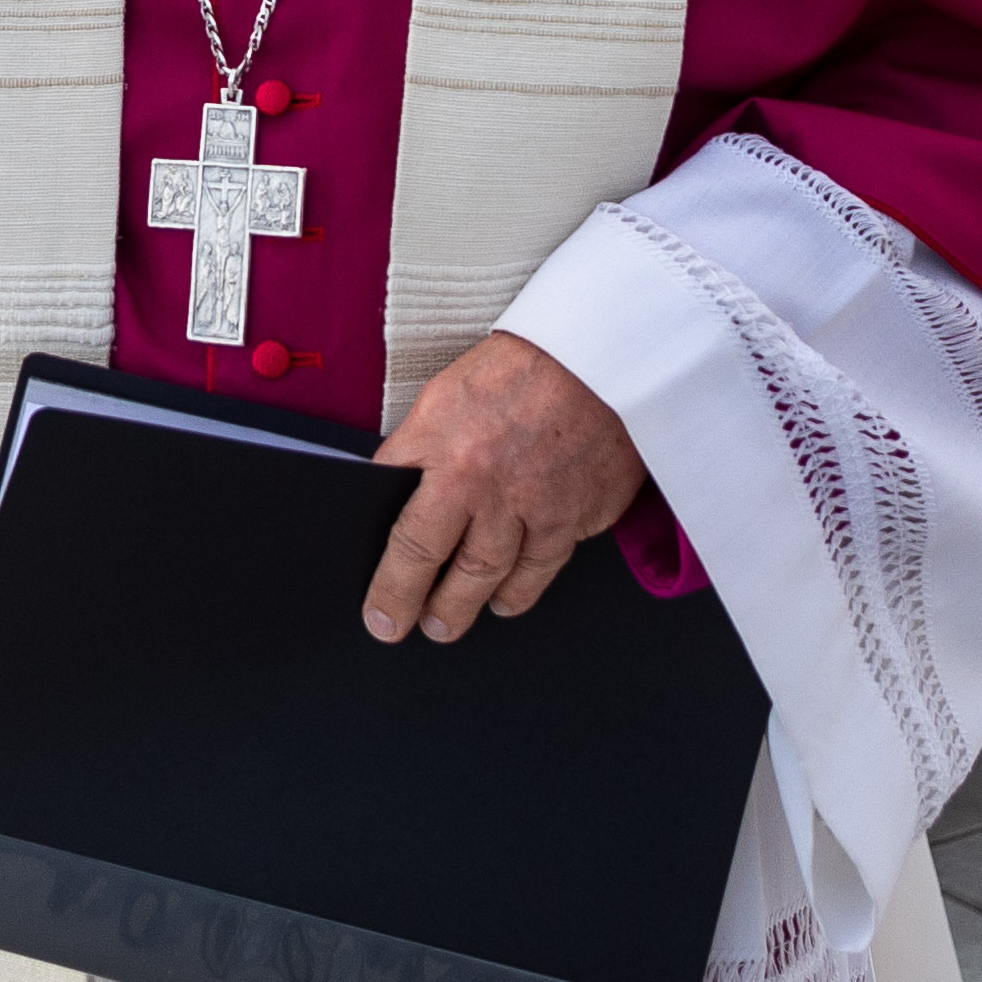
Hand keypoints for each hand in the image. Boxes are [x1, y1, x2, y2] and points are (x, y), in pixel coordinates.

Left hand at [363, 331, 648, 645]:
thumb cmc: (523, 365)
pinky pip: (547, 565)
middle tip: (407, 627)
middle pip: (447, 570)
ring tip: (452, 621)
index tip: (378, 611)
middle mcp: (489, 488)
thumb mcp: (445, 395)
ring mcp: (539, 508)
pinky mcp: (581, 516)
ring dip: (470, 606)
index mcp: (447, 452)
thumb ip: (420, 449)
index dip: (388, 584)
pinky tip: (511, 593)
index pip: (404, 537)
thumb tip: (393, 492)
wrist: (603, 353)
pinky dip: (525, 586)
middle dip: (421, 608)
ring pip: (497, 580)